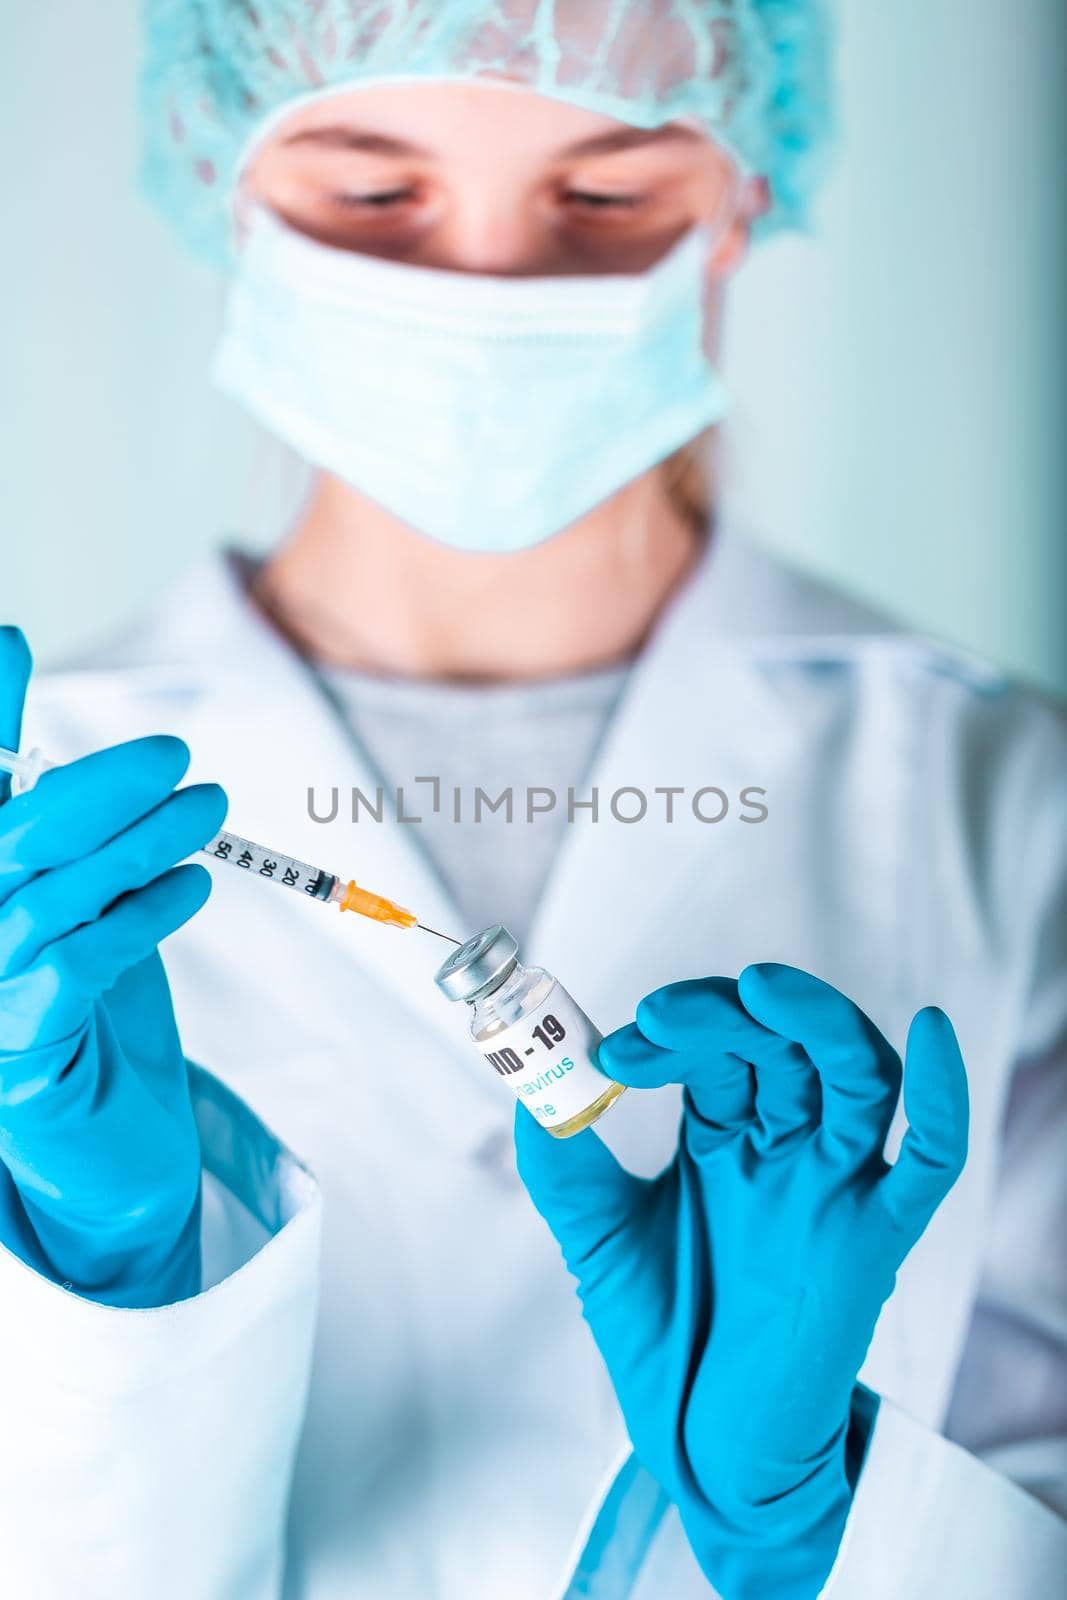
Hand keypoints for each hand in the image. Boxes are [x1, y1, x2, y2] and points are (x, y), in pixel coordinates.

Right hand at [0, 627, 226, 1306]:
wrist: (101, 1144)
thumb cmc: (91, 1010)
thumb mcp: (91, 904)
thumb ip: (82, 833)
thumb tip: (109, 761)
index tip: (15, 641)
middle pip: (15, 834)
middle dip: (96, 787)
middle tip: (175, 758)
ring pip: (54, 893)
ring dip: (140, 844)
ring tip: (209, 810)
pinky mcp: (27, 1046)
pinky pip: (83, 963)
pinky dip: (142, 915)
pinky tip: (190, 889)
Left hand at [516, 965, 968, 1598]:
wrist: (703, 1448)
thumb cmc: (663, 1336)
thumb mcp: (596, 1237)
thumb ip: (563, 1160)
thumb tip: (533, 1079)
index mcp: (724, 1137)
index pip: (711, 1048)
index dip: (667, 1032)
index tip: (611, 1048)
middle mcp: (785, 1148)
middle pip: (777, 1045)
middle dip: (720, 1017)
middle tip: (659, 1017)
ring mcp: (834, 1186)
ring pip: (854, 1074)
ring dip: (813, 1021)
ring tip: (758, 986)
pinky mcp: (874, 1238)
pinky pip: (931, 1159)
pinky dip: (943, 1094)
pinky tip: (927, 1031)